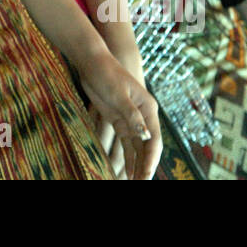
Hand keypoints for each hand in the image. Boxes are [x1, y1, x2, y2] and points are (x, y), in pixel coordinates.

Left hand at [76, 49, 160, 179]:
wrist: (92, 62)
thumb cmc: (107, 74)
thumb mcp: (119, 94)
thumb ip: (132, 115)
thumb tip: (145, 136)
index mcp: (148, 109)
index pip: (153, 140)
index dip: (151, 159)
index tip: (145, 175)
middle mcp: (143, 117)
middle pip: (147, 147)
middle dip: (144, 167)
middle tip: (139, 184)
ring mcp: (130, 120)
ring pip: (137, 148)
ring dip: (136, 166)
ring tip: (132, 182)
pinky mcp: (118, 121)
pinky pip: (125, 144)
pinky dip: (126, 158)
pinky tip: (123, 171)